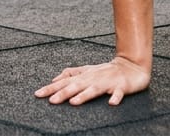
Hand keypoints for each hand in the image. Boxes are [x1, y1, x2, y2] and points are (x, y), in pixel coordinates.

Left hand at [34, 56, 149, 105]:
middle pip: (76, 86)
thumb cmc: (106, 71)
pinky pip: (118, 93)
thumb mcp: (87, 70)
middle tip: (51, 101)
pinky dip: (115, 97)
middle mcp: (93, 78)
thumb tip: (53, 79)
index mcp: (84, 76)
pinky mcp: (121, 87)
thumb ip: (71, 74)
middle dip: (63, 93)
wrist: (132, 66)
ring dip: (84, 95)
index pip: (64, 82)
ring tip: (74, 102)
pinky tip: (112, 103)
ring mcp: (107, 82)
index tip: (38, 94)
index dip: (50, 88)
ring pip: (94, 90)